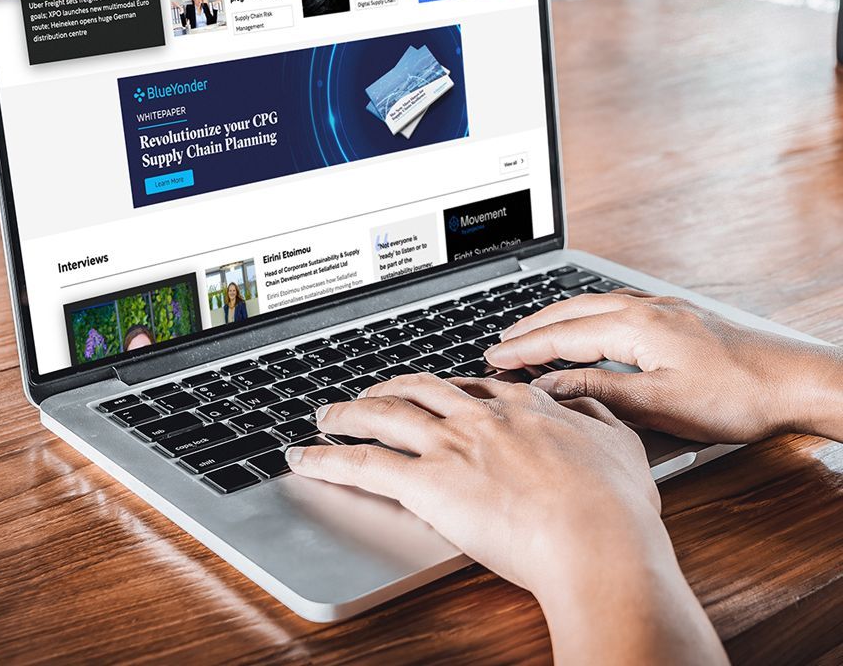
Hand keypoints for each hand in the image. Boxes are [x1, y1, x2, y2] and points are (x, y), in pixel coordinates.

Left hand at [288, 374, 725, 664]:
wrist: (598, 541)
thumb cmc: (615, 506)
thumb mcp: (620, 444)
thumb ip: (596, 419)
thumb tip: (585, 407)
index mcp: (522, 406)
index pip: (472, 386)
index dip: (446, 389)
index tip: (434, 392)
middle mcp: (479, 416)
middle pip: (419, 390)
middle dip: (389, 388)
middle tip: (371, 392)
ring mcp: (450, 445)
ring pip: (384, 416)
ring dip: (349, 412)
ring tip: (327, 413)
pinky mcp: (427, 483)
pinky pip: (365, 464)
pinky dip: (329, 458)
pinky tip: (307, 457)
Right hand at [485, 291, 842, 442]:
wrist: (794, 381)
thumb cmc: (737, 397)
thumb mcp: (661, 404)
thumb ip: (601, 391)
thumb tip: (552, 387)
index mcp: (634, 326)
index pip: (562, 337)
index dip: (524, 350)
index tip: (493, 358)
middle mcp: (643, 307)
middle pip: (570, 312)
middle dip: (530, 327)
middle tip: (499, 343)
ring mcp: (660, 307)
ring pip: (591, 304)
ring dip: (556, 318)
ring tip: (531, 332)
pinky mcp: (675, 315)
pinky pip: (614, 304)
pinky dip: (586, 313)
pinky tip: (587, 321)